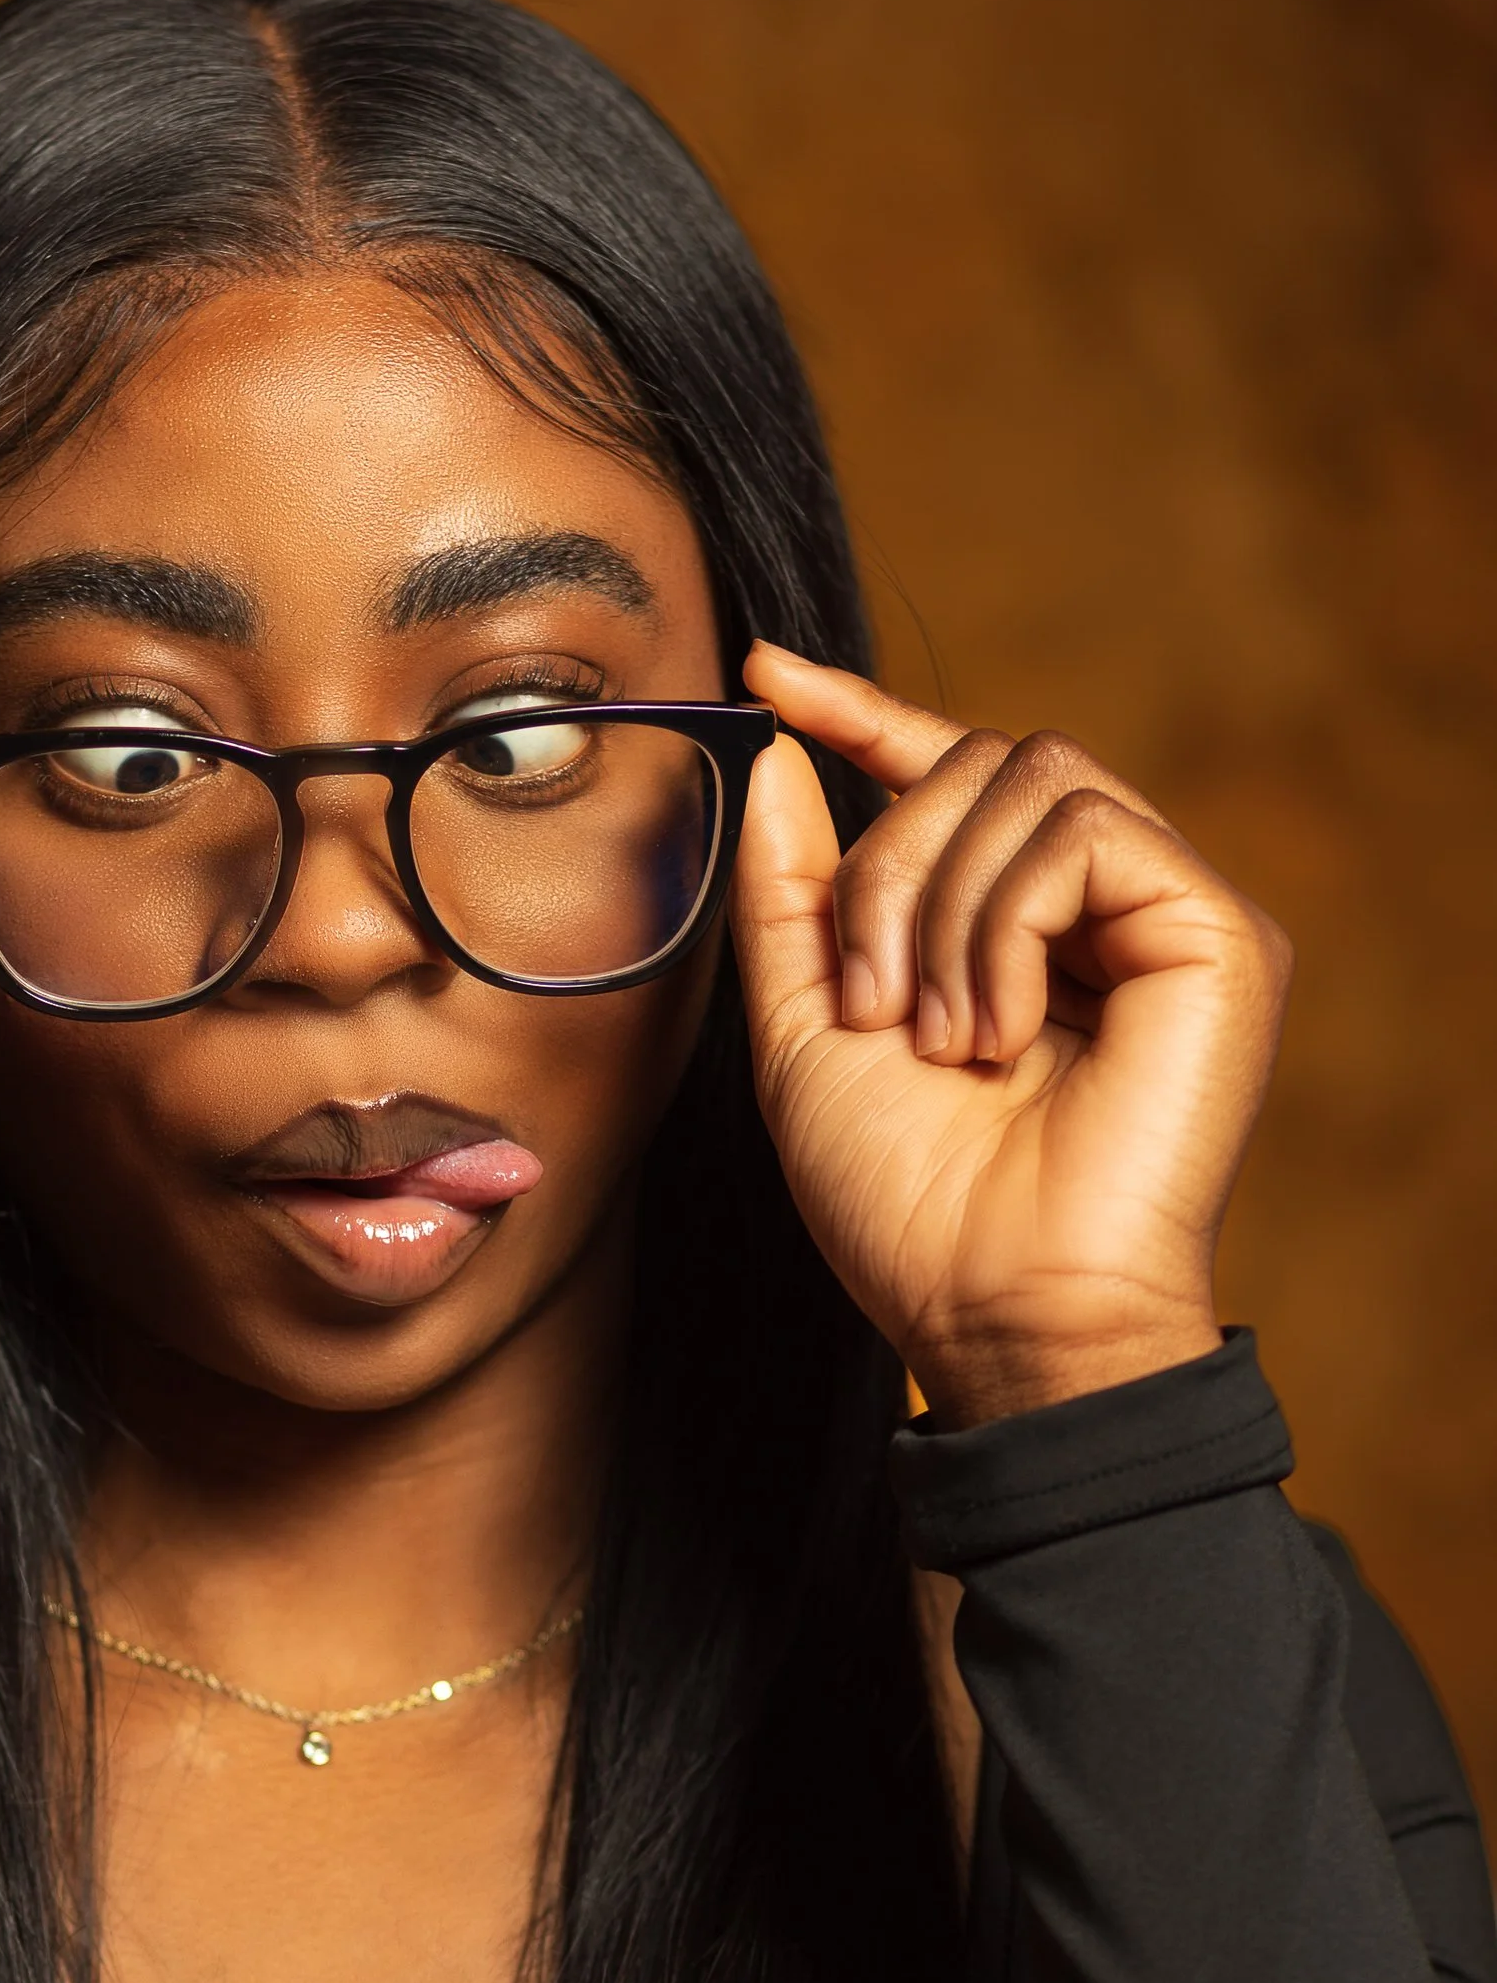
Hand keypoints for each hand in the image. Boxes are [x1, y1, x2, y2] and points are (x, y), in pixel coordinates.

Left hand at [732, 647, 1290, 1426]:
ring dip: (940, 908)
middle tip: (873, 1010)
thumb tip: (777, 756)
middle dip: (886, 873)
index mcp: (1010, 924)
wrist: (991, 1306)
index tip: (764, 676)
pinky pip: (1083, 833)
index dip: (859, 713)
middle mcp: (1098, 906)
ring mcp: (1165, 913)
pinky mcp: (1219, 933)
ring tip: (941, 1038)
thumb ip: (793, 897)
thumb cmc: (906, 1205)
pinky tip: (1000, 1033)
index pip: (947, 772)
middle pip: (977, 761)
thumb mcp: (804, 1033)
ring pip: (1027, 777)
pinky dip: (1006, 925)